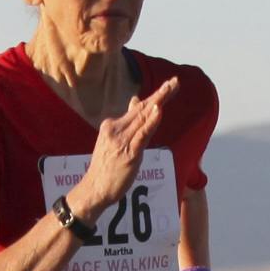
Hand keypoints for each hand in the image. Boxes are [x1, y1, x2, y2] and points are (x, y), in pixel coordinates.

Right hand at [70, 74, 180, 221]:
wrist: (94, 189)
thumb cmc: (105, 167)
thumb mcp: (114, 141)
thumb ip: (128, 122)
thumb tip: (136, 100)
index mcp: (113, 125)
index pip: (138, 108)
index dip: (155, 96)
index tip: (169, 85)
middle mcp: (116, 129)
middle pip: (142, 109)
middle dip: (161, 94)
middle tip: (175, 81)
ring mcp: (122, 140)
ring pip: (143, 118)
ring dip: (158, 101)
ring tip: (170, 88)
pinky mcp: (129, 153)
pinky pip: (142, 134)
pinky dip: (151, 121)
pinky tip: (159, 110)